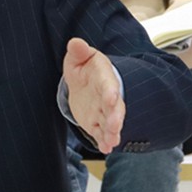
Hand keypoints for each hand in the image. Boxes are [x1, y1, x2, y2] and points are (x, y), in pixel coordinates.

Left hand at [63, 38, 123, 153]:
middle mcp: (107, 96)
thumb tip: (75, 42)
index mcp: (104, 77)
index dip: (110, 91)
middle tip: (115, 126)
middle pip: (115, 108)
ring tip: (112, 141)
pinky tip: (106, 148)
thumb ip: (78, 51)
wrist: (85, 82)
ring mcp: (103, 111)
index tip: (111, 98)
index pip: (108, 84)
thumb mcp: (79, 57)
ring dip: (112, 132)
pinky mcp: (96, 122)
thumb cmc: (84, 67)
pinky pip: (102, 133)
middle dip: (115, 117)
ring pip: (110, 123)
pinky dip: (104, 141)